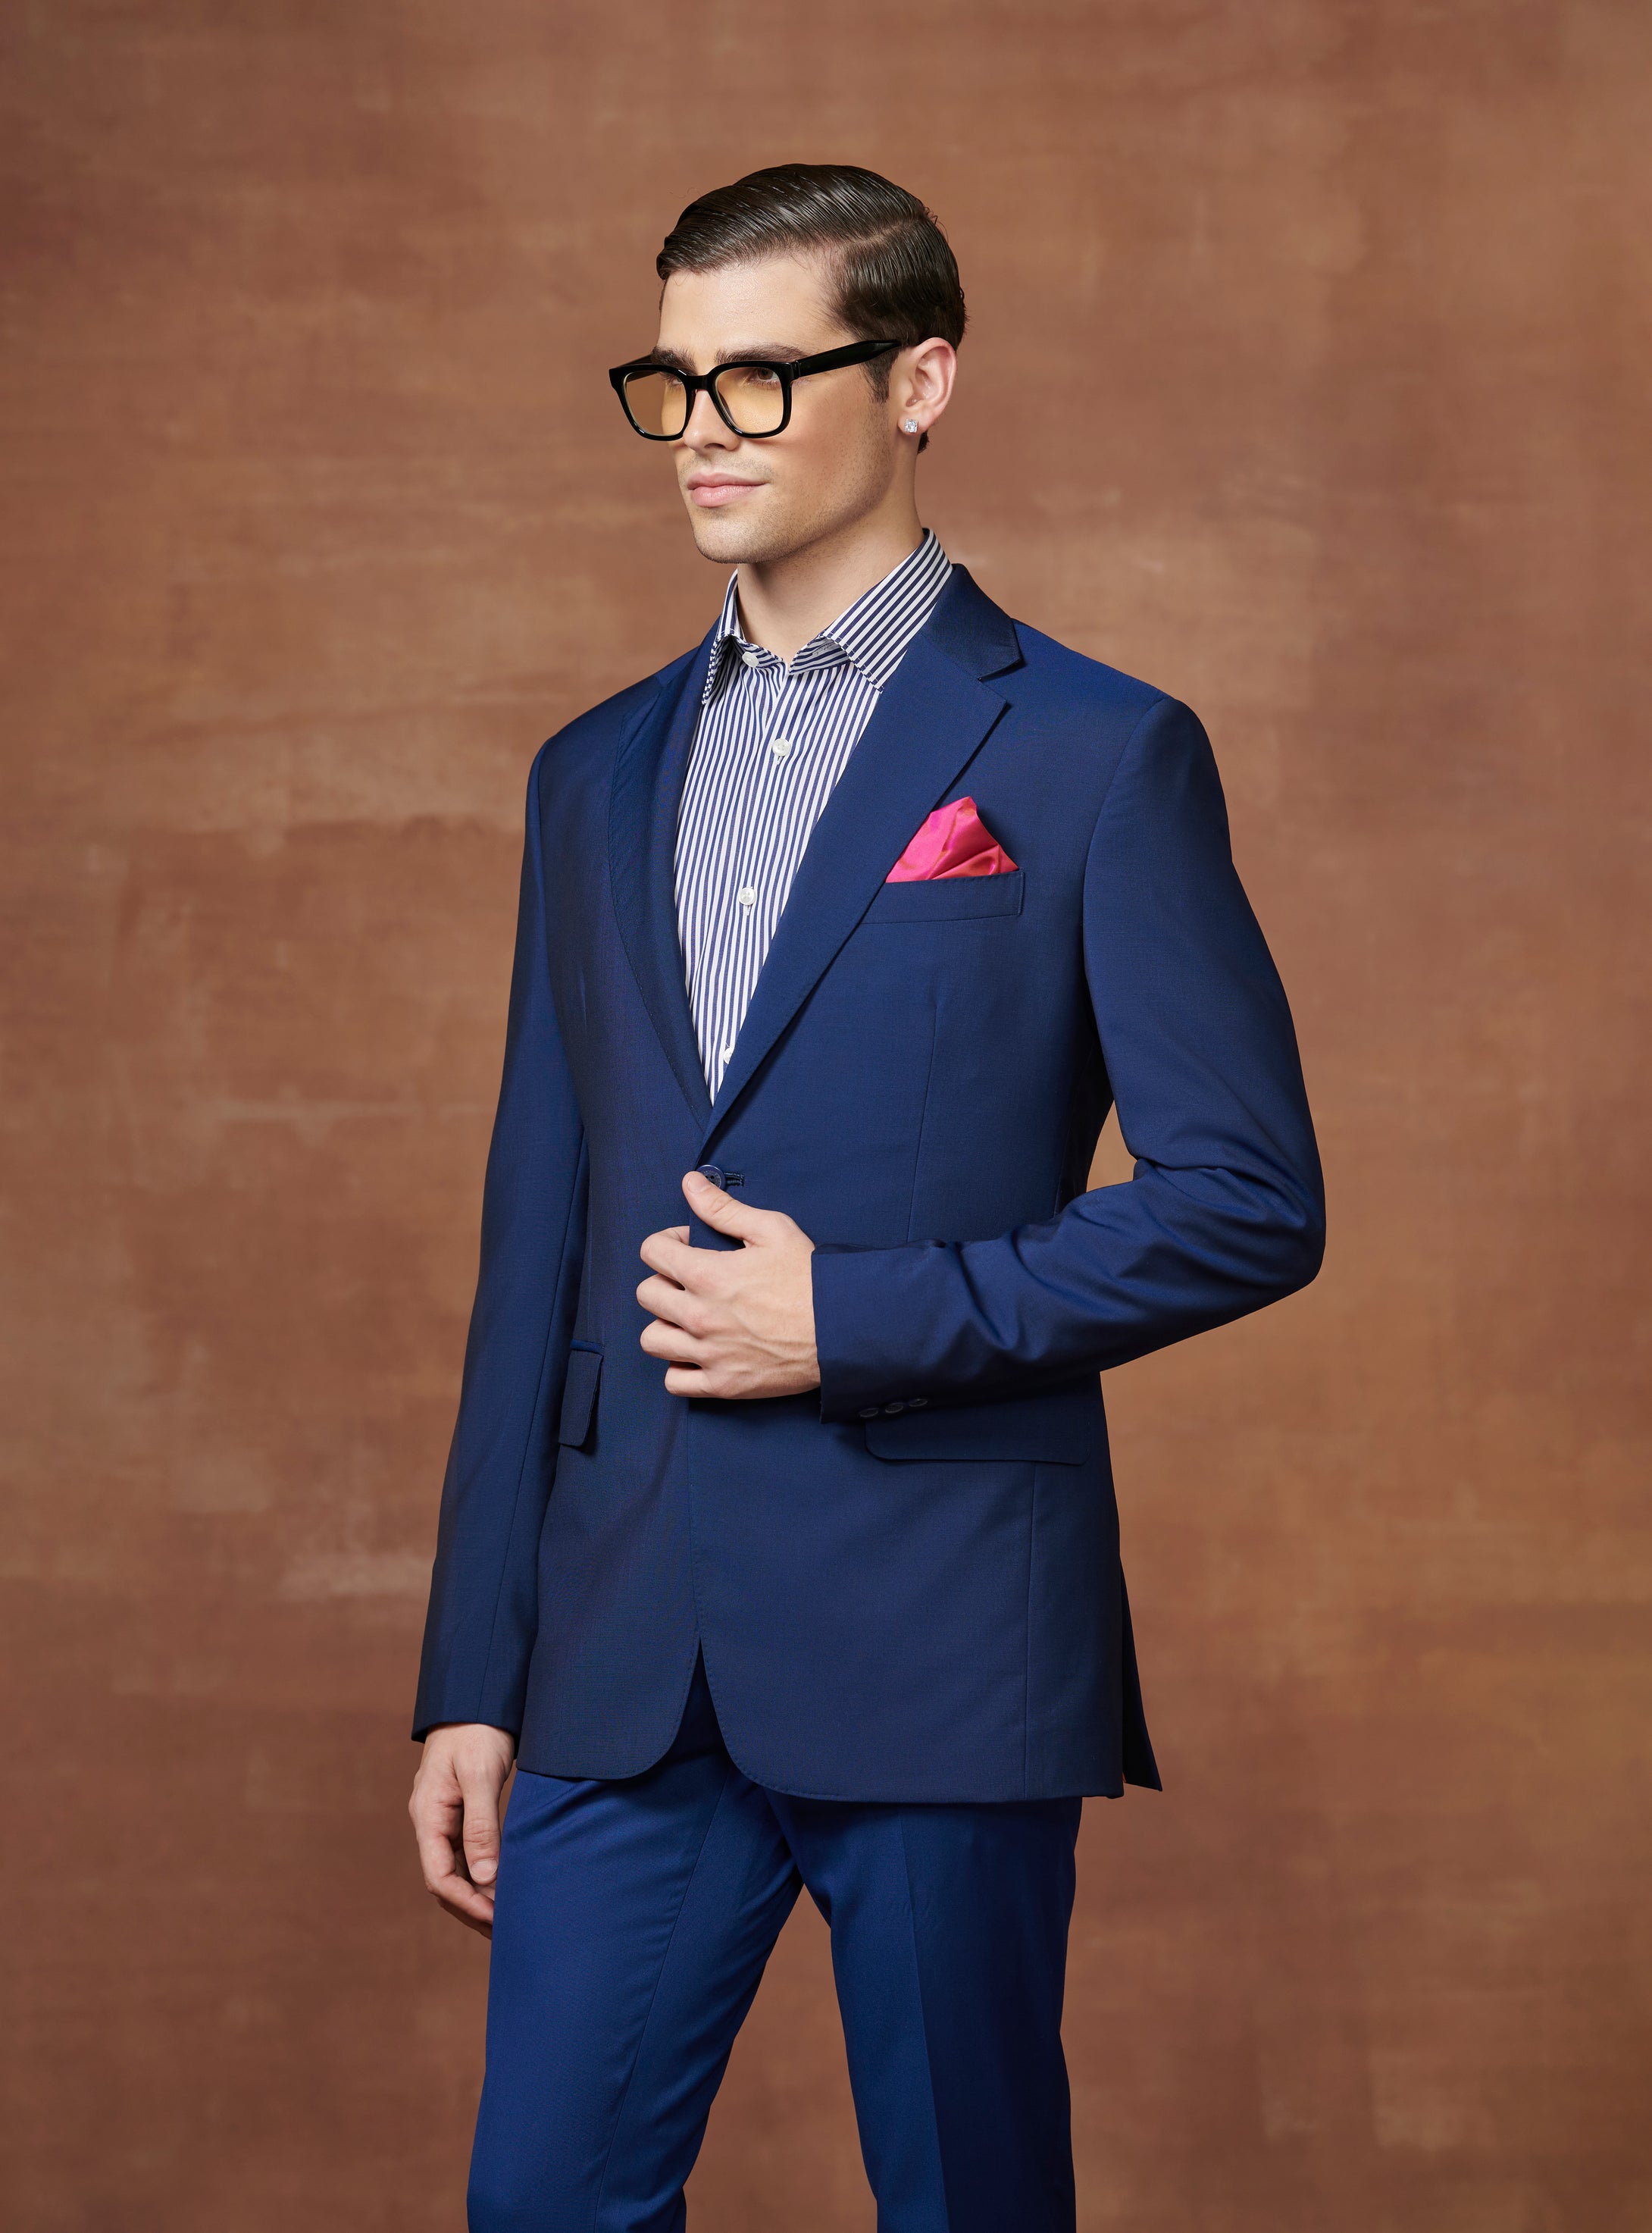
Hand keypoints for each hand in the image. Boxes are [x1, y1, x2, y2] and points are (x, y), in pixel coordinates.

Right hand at [408, 1722, 515, 1936]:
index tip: (495, 1919)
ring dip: (479, 1895)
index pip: (438, 1876)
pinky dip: (484, 1874)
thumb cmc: (477, 1730)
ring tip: (508, 1917)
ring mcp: (445, 1818)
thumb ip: (480, 1827)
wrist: (477, 1697)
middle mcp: (431, 1822)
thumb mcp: (480, 1775)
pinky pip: (468, 1854)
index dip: (465, 1903)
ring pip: (457, 1870)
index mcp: (427, 1815)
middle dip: (472, 1908)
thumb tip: (484, 1879)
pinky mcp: (461, 1813)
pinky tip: (505, 1886)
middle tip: (506, 1929)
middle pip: (445, 1880)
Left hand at [637, 1170, 819, 1398]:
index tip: (689, 1246)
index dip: (667, 1242)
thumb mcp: (771, 1230)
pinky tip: (697, 1353)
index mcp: (707, 1274)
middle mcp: (699, 1315)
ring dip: (666, 1325)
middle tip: (690, 1282)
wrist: (842, 1328)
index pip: (652, 1251)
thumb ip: (723, 1208)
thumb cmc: (809, 1277)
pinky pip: (674, 1381)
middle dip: (664, 1280)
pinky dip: (679, 1368)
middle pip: (647, 1295)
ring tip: (689, 1319)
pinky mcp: (722, 1384)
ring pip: (652, 1339)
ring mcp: (708, 1353)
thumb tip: (690, 1183)